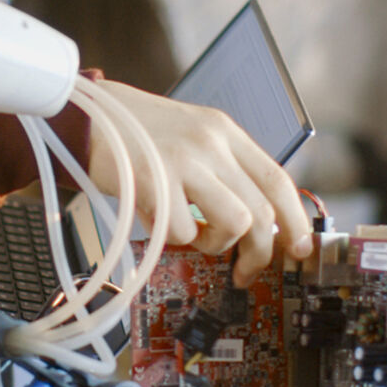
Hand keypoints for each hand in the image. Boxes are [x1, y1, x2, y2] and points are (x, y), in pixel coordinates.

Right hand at [86, 80, 313, 285]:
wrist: (85, 117)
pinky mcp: (155, 182)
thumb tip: (254, 221)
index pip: (277, 179)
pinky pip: (185, 232)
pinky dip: (175, 240)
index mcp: (224, 131)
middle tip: (246, 270)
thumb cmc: (136, 136)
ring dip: (216, 245)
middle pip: (262, 211)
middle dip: (261, 251)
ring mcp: (184, 161)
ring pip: (234, 223)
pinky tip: (159, 223)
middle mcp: (211, 143)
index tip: (300, 248)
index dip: (296, 219)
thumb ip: (221, 168)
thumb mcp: (189, 137)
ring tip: (194, 237)